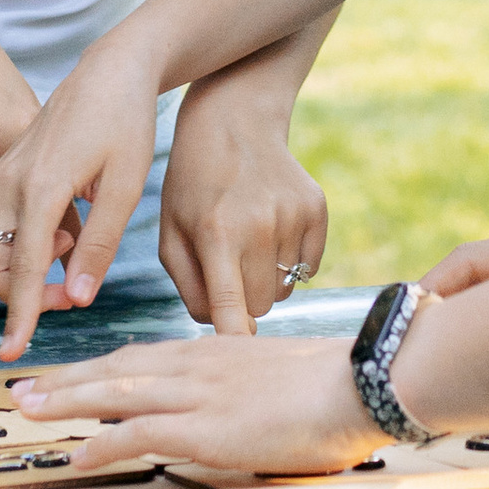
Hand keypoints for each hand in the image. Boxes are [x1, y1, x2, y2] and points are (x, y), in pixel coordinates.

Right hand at [0, 46, 163, 358]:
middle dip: (18, 293)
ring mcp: (5, 170)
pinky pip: (3, 219)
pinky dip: (26, 240)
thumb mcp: (124, 187)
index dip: (18, 315)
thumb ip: (99, 245)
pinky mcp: (8, 165)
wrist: (112, 67)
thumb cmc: (125, 121)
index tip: (13, 353)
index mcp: (39, 186)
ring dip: (24, 266)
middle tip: (67, 296)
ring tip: (75, 250)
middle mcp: (10, 179)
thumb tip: (76, 297)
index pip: (20, 268)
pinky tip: (68, 231)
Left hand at [11, 334, 380, 476]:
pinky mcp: (209, 426)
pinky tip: (78, 453)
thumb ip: (240, 383)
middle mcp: (196, 366)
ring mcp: (200, 394)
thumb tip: (228, 402)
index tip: (65, 375)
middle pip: (116, 370)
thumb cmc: (329, 381)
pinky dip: (105, 443)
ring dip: (68, 402)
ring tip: (29, 411)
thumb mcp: (272, 374)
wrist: (358, 379)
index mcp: (211, 352)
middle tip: (23, 390)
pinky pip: (144, 433)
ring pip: (118, 393)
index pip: (139, 357)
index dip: (97, 367)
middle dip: (66, 381)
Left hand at [157, 69, 326, 335]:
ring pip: (284, 290)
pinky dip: (289, 261)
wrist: (233, 121)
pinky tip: (270, 226)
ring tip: (246, 239)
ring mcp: (293, 216)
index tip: (242, 368)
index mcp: (216, 234)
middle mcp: (259, 226)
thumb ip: (191, 288)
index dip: (236, 341)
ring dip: (264, 279)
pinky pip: (307, 268)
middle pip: (260, 307)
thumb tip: (227, 332)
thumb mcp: (172, 233)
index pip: (231, 307)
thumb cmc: (192, 185)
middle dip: (242, 300)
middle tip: (226, 266)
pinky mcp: (317, 209)